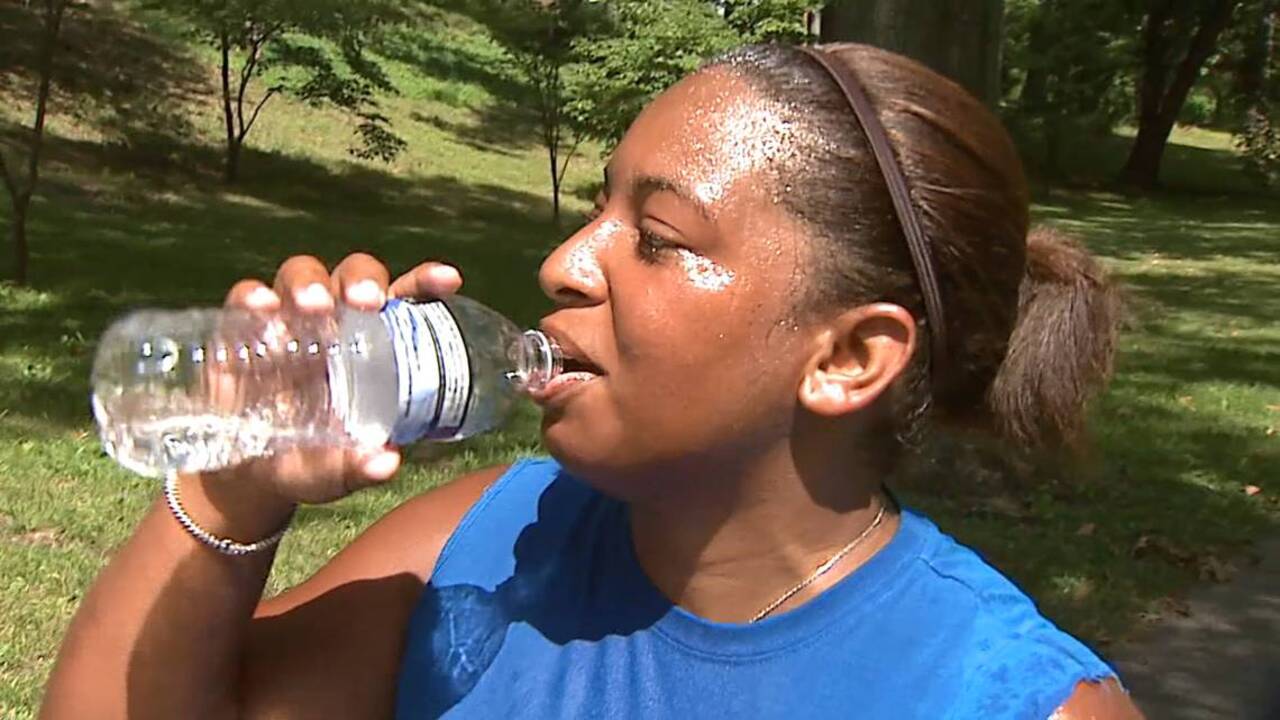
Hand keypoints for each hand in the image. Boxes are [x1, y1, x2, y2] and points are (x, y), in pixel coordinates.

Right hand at [206, 253, 463, 507]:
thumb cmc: (310, 462)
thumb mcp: (336, 471)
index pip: (405, 300)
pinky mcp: (239, 330)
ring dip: (309, 283)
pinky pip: (246, 299)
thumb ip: (360, 467)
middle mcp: (334, 322)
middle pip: (353, 276)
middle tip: (366, 301)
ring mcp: (287, 321)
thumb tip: (386, 463)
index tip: (448, 280)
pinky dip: (253, 298)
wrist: (246, 475)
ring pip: (301, 274)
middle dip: (361, 280)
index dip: (425, 282)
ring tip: (313, 307)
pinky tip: (263, 310)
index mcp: (374, 345)